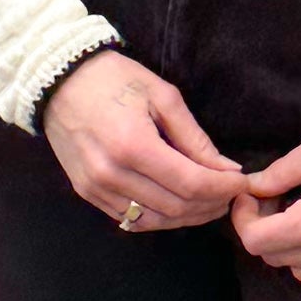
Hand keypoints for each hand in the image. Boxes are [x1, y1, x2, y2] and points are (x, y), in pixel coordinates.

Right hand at [42, 50, 243, 229]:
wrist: (57, 81)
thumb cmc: (114, 79)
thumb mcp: (163, 96)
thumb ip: (195, 138)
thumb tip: (226, 170)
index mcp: (133, 145)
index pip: (190, 184)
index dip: (222, 189)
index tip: (242, 183)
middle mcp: (111, 174)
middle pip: (175, 208)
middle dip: (211, 204)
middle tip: (230, 194)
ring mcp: (96, 188)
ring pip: (155, 220)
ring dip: (188, 216)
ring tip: (209, 201)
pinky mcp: (87, 194)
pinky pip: (131, 219)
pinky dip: (161, 217)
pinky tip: (178, 204)